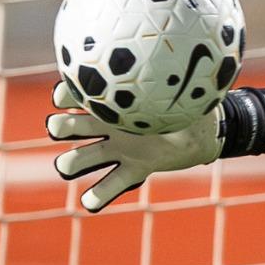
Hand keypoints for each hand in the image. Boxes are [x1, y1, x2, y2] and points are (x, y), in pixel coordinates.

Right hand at [47, 80, 224, 212]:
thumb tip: (182, 64)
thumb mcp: (183, 88)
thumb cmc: (189, 103)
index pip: (75, 93)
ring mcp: (118, 150)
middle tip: (64, 127)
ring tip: (70, 165)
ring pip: (79, 158)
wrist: (204, 131)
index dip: (64, 93)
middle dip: (60, 127)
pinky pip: (108, 186)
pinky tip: (91, 201)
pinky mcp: (133, 170)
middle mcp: (109, 126)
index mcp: (115, 103)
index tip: (68, 94)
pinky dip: (97, 195)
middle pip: (66, 126)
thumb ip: (175, 80)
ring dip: (71, 162)